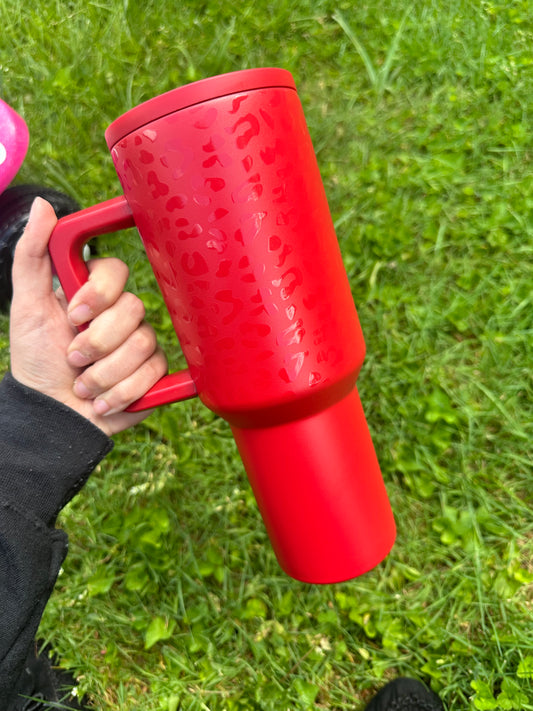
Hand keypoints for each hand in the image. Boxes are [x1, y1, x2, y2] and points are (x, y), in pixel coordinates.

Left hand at [9, 198, 167, 435]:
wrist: (50, 414)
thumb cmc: (36, 360)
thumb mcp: (27, 307)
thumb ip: (32, 256)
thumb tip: (44, 206)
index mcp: (95, 294)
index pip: (117, 271)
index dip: (99, 294)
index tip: (73, 315)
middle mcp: (122, 315)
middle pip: (133, 310)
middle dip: (97, 342)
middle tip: (72, 359)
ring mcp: (141, 344)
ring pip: (143, 343)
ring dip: (104, 373)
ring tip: (82, 386)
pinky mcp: (154, 374)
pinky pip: (153, 373)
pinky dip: (121, 392)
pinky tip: (102, 401)